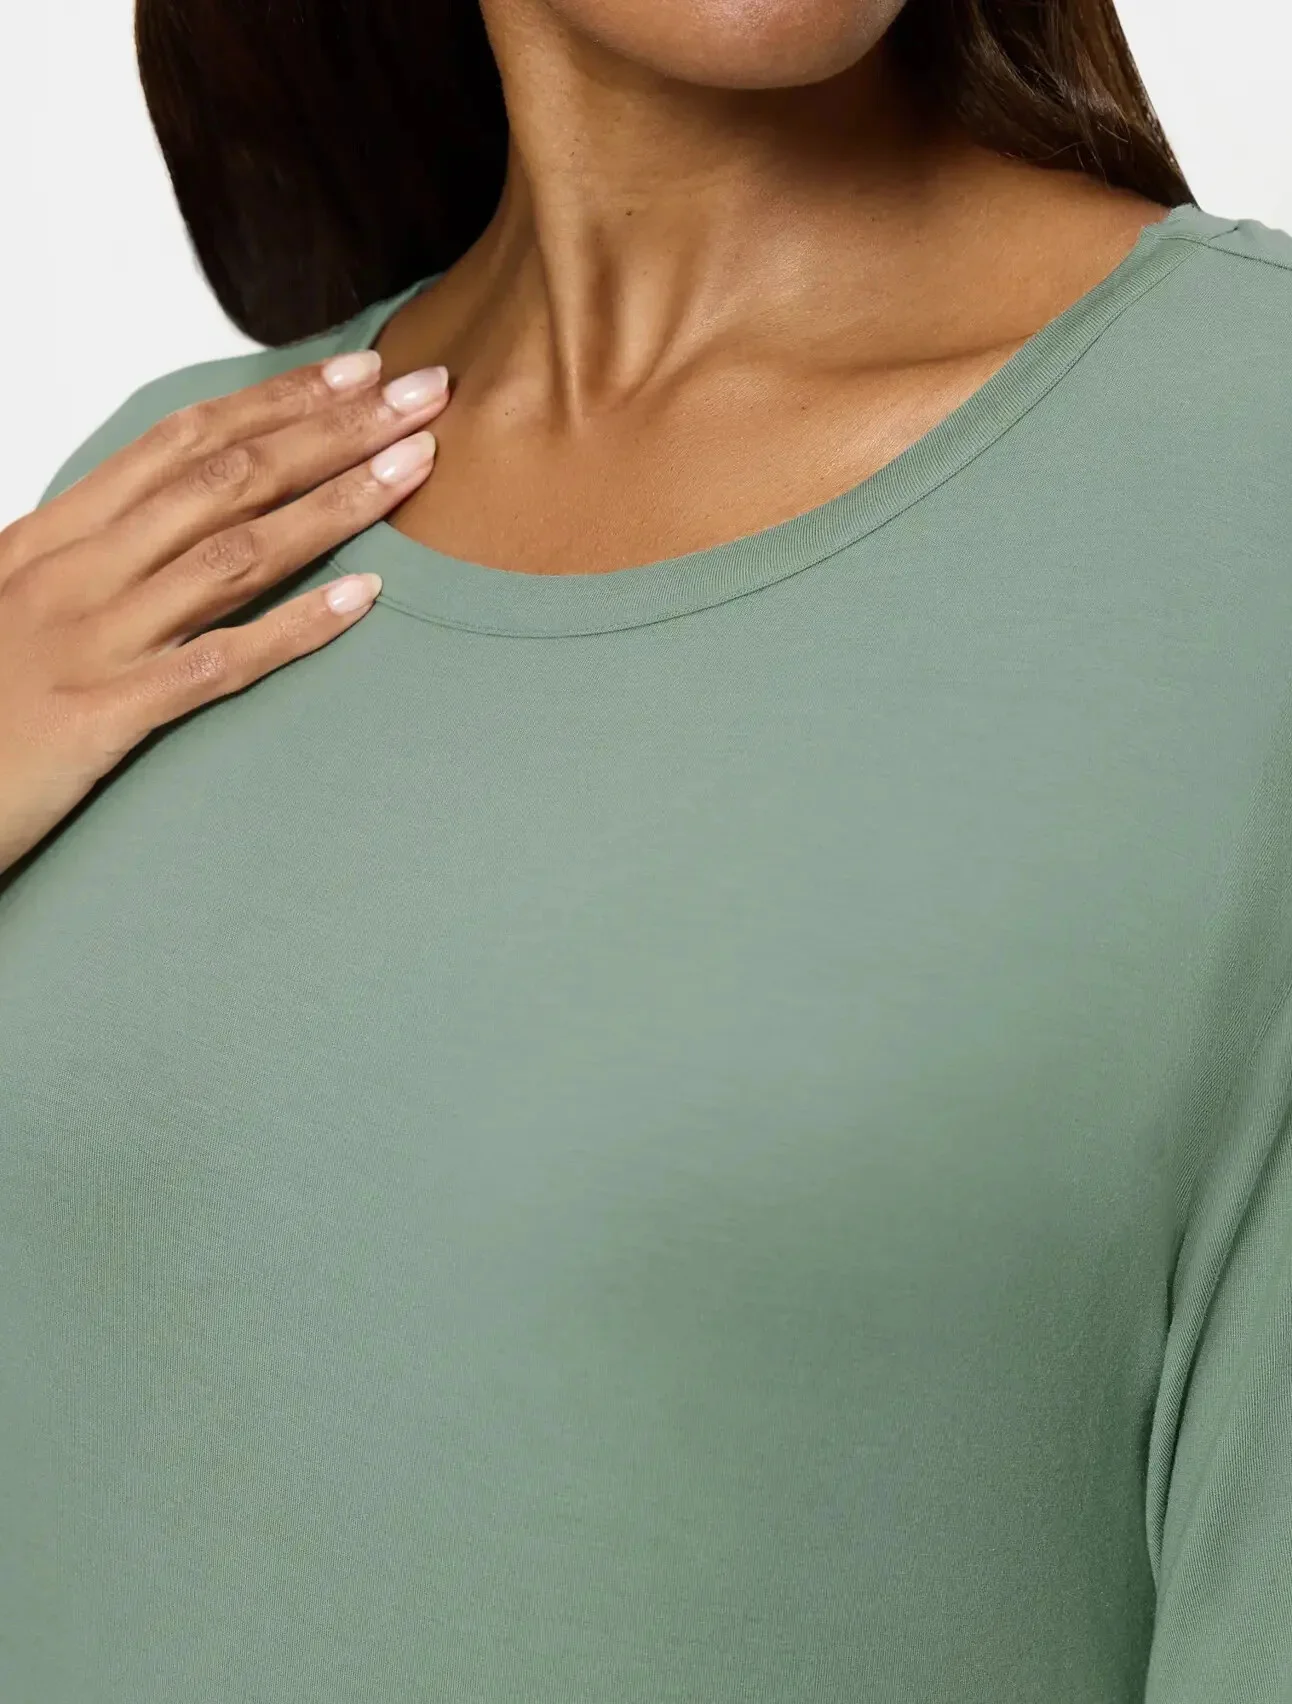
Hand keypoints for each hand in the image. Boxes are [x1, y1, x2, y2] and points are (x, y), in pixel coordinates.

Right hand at [0, 350, 449, 875]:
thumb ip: (94, 556)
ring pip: (232, 552)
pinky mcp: (100, 714)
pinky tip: (365, 602)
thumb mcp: (20, 601)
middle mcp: (77, 569)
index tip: (358, 370)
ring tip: (415, 468)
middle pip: (224, 478)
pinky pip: (214, 663)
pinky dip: (292, 630)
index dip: (278, 400)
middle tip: (425, 394)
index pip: (183, 442)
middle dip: (332, 428)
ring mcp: (91, 638)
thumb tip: (174, 517)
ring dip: (334, 504)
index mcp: (57, 534)